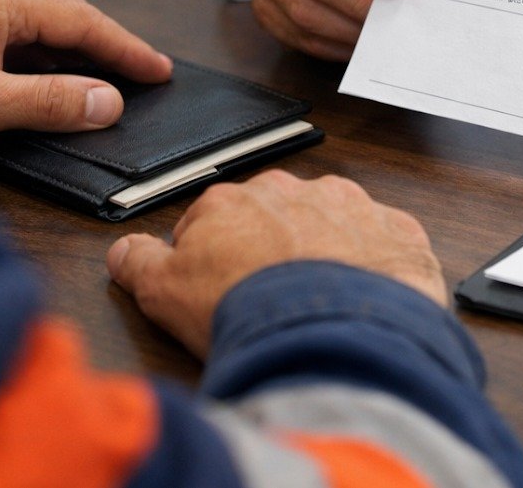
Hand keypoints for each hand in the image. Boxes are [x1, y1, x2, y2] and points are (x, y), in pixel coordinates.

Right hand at [106, 170, 444, 356]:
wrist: (331, 332)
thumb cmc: (248, 311)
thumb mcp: (163, 294)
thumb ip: (138, 264)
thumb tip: (124, 251)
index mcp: (232, 201)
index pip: (212, 221)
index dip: (214, 260)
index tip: (221, 289)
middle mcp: (293, 190)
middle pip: (275, 217)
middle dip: (273, 249)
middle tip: (270, 300)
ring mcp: (352, 206)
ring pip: (333, 225)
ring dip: (328, 253)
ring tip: (322, 305)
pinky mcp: (398, 230)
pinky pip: (385, 242)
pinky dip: (377, 266)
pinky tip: (367, 301)